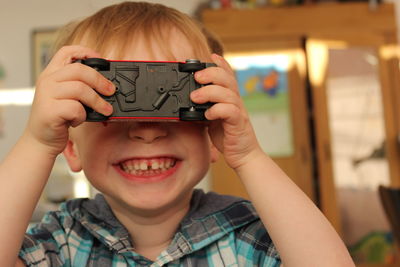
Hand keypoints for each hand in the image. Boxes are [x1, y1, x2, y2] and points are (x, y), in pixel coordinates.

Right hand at [25, 45, 114, 155]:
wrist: (40, 140)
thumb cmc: (57, 118)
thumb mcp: (65, 97)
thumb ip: (79, 86)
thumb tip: (107, 84)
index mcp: (51, 74)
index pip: (66, 52)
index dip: (85, 51)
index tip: (101, 59)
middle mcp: (47, 81)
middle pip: (80, 70)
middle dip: (100, 81)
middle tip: (111, 91)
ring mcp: (46, 95)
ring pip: (80, 89)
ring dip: (97, 101)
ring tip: (105, 111)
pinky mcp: (50, 111)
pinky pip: (76, 108)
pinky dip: (82, 116)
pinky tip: (76, 121)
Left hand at [191, 54, 262, 169]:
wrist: (243, 155)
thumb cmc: (227, 136)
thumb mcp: (213, 117)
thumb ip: (205, 106)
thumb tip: (189, 98)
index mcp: (230, 98)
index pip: (228, 75)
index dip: (221, 63)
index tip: (210, 56)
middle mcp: (236, 101)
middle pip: (228, 79)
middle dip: (211, 73)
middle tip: (196, 76)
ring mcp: (239, 112)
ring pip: (228, 93)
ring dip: (210, 92)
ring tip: (195, 97)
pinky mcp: (239, 124)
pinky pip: (230, 111)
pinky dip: (217, 110)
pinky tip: (207, 115)